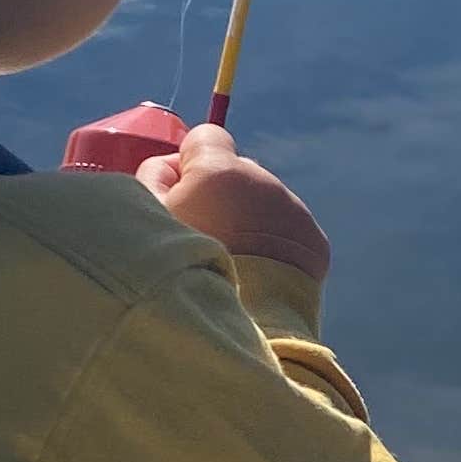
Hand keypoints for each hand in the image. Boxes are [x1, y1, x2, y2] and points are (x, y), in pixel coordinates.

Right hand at [140, 121, 330, 282]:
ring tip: (233, 265)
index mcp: (220, 169)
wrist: (244, 323)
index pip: (206, 138)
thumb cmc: (184, 272)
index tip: (182, 195)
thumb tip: (170, 165)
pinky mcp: (313, 240)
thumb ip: (153, 179)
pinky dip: (275, 248)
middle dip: (221, 196)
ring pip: (264, 204)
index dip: (189, 164)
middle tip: (205, 238)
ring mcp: (294, 209)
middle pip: (237, 173)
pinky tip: (259, 276)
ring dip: (248, 223)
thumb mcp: (147, 222)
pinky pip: (289, 232)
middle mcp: (263, 181)